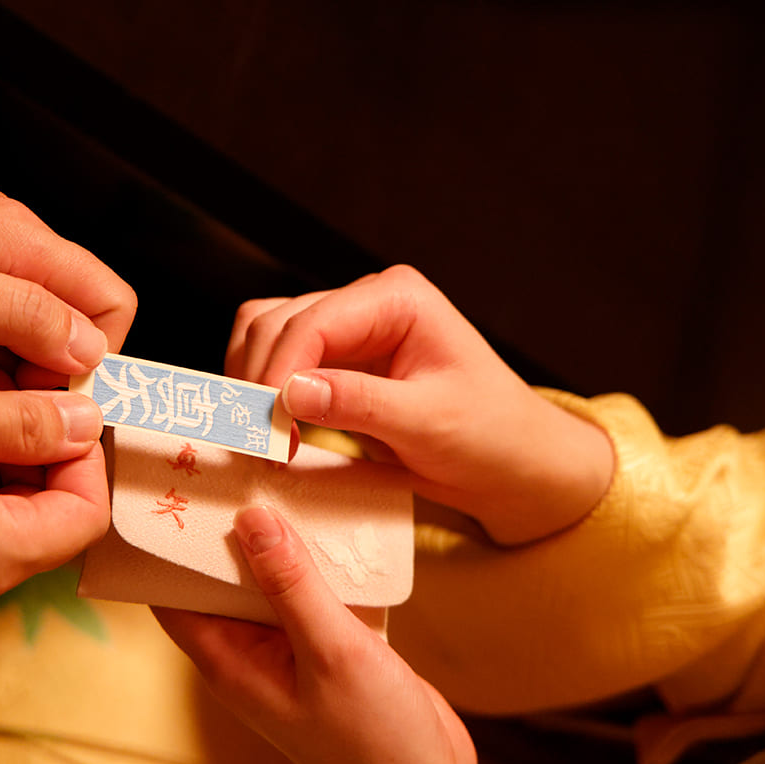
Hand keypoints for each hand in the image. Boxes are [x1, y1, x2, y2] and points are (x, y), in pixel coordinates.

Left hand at [155, 505, 487, 763]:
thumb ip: (291, 583)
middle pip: (219, 579)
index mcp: (230, 661)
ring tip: (277, 476)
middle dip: (223, 527)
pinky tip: (330, 521)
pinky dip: (315, 560)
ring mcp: (290, 651)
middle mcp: (251, 654)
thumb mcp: (331, 651)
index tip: (169, 486)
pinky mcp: (328, 647)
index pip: (172, 593)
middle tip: (228, 462)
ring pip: (268, 580)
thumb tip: (249, 517)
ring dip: (275, 539)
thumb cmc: (374, 742)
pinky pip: (308, 592)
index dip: (165, 542)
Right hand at [226, 264, 613, 544]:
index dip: (279, 371)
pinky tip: (271, 433)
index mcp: (397, 298)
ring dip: (252, 385)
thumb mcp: (428, 422)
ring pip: (265, 338)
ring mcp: (348, 332)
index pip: (314, 322)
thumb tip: (291, 392)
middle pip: (277, 323)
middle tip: (258, 444)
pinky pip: (277, 365)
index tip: (265, 425)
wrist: (512, 466)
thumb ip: (360, 403)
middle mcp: (366, 304)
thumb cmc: (489, 436)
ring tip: (262, 441)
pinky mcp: (335, 365)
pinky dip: (262, 395)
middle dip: (260, 381)